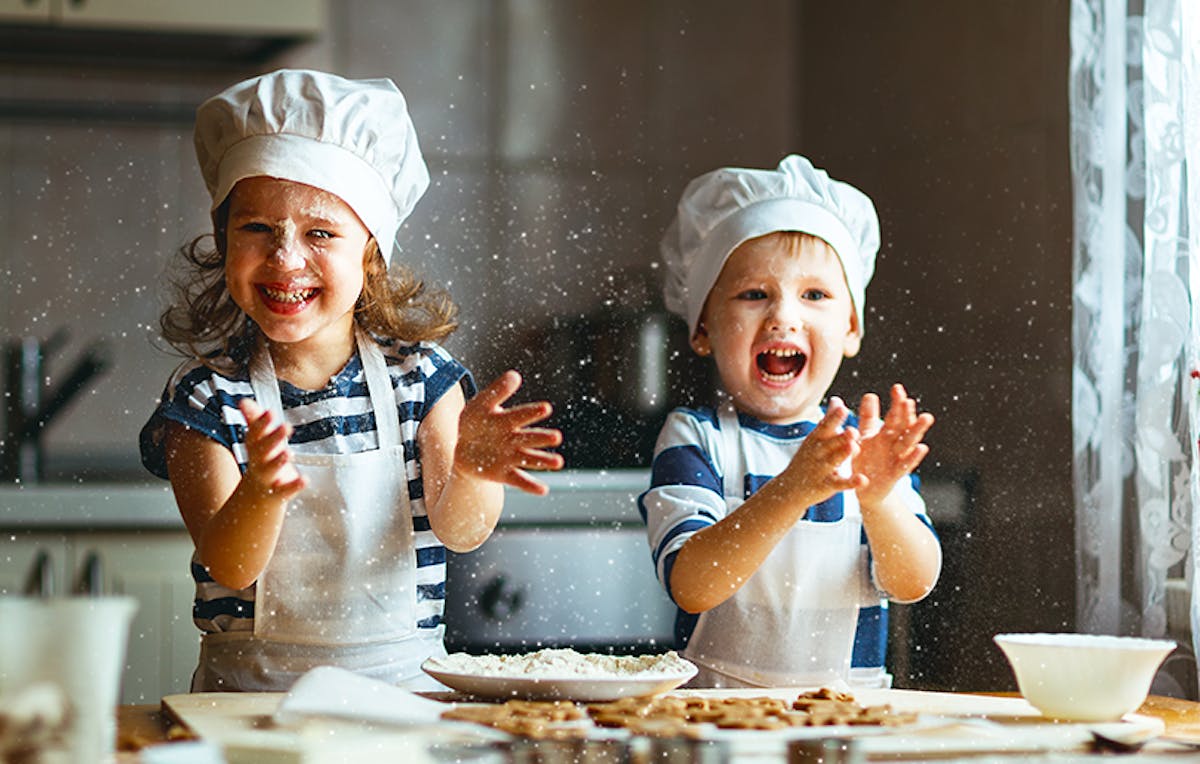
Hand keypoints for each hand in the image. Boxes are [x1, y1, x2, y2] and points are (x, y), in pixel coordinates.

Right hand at [237, 398, 306, 499]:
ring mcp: (267, 478)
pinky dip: (294, 485)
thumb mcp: (257, 442)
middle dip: (273, 438)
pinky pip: (285, 490)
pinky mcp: (278, 493)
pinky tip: (304, 479)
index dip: (261, 424)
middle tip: (286, 426)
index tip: (270, 412)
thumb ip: (254, 421)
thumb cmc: (261, 461)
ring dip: (279, 461)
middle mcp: (258, 462)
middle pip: (263, 449)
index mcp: (255, 448)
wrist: (254, 498)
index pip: (255, 434)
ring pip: (270, 469)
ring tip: (289, 452)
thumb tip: (243, 401)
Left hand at [454, 370, 563, 494]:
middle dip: (542, 437)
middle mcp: (514, 439)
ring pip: (529, 459)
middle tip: (556, 437)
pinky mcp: (504, 474)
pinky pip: (519, 480)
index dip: (532, 412)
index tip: (546, 408)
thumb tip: (515, 375)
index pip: (521, 415)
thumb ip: (496, 391)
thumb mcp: (480, 404)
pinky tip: (543, 490)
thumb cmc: (476, 422)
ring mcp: (510, 457)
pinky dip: (530, 486)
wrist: (464, 448)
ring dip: (544, 461)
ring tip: (558, 462)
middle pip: (529, 438)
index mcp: (508, 420)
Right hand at [779, 397, 865, 501]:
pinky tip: (863, 480)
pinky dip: (851, 483)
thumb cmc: (807, 459)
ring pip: (834, 460)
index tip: (842, 408)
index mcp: (816, 439)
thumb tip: (837, 399)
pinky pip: (840, 483)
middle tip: (853, 429)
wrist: (789, 489)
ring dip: (843, 454)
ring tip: (853, 447)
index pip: (825, 426)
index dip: (834, 418)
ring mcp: (821, 469)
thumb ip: (829, 420)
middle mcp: (817, 452)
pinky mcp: (826, 485)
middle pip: (830, 442)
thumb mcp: (815, 439)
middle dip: (840, 436)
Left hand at [853, 384, 933, 508]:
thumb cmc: (867, 460)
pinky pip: (905, 465)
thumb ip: (868, 418)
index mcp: (886, 434)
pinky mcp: (895, 475)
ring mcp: (897, 459)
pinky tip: (922, 447)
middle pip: (903, 427)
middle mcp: (894, 445)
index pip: (894, 416)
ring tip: (926, 417)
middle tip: (909, 400)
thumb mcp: (865, 437)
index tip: (897, 388)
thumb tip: (871, 394)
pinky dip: (914, 457)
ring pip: (909, 443)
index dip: (896, 403)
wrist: (865, 489)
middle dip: (907, 414)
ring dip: (917, 430)